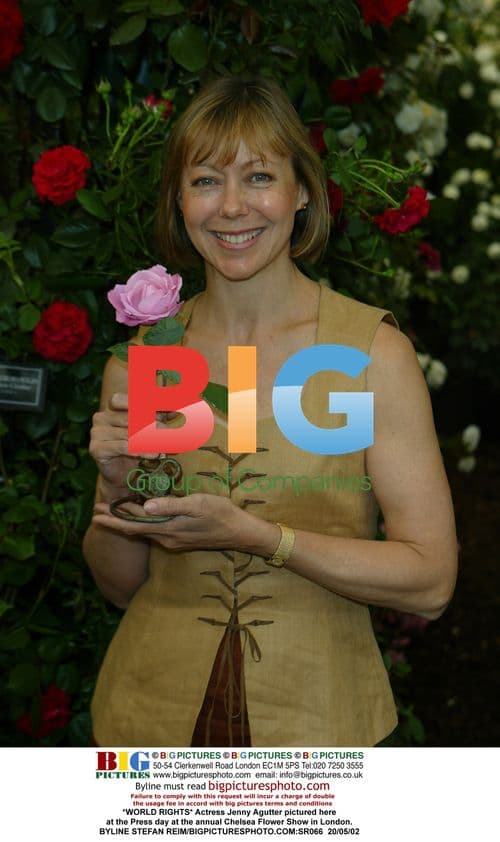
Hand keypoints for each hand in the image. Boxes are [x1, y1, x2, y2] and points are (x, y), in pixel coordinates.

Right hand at [89, 392, 177, 494]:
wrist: (123, 478)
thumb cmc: (138, 451)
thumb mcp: (152, 429)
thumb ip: (164, 416)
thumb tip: (189, 405)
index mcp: (114, 405)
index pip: (136, 398)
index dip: (158, 401)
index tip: (179, 407)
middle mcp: (103, 415)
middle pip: (135, 416)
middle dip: (159, 425)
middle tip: (176, 434)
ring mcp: (97, 431)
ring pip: (131, 432)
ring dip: (154, 441)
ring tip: (169, 447)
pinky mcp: (96, 448)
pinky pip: (124, 446)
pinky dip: (141, 451)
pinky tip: (155, 455)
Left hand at [92, 492, 279, 555]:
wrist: (240, 532)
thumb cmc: (220, 514)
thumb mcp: (197, 504)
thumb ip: (171, 506)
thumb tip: (145, 507)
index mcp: (167, 529)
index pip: (133, 525)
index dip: (114, 519)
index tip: (96, 512)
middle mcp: (166, 538)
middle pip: (135, 530)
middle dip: (115, 521)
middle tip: (97, 512)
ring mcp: (174, 540)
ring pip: (144, 531)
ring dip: (128, 522)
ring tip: (114, 512)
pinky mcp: (181, 539)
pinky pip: (155, 531)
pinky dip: (143, 523)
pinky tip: (143, 516)